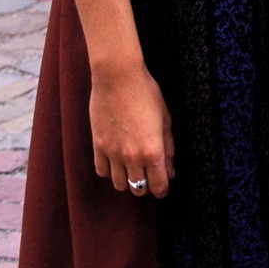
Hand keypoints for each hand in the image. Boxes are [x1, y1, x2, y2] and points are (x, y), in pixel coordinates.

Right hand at [89, 61, 175, 197]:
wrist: (118, 77)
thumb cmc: (146, 93)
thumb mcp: (166, 119)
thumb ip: (168, 148)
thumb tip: (170, 171)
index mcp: (153, 151)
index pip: (159, 186)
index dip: (163, 190)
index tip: (163, 186)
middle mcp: (132, 157)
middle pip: (139, 189)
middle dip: (147, 186)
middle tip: (149, 176)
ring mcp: (113, 153)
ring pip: (119, 185)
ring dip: (128, 180)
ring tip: (133, 168)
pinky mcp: (98, 146)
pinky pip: (102, 172)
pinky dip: (110, 171)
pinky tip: (116, 161)